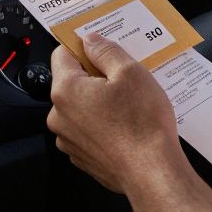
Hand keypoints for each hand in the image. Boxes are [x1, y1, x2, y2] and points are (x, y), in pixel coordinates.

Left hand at [47, 33, 185, 194]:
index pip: (62, 54)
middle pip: (72, 82)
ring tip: (129, 104)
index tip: (101, 48)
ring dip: (99, 101)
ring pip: (81, 107)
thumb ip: (105, 51)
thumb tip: (90, 40)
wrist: (151, 172)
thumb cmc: (142, 124)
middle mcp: (59, 116)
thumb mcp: (131, 72)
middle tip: (124, 78)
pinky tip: (125, 124)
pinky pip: (88, 129)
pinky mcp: (81, 156)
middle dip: (95, 76)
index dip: (83, 46)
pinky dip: (102, 123)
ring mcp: (69, 139)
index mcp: (66, 90)